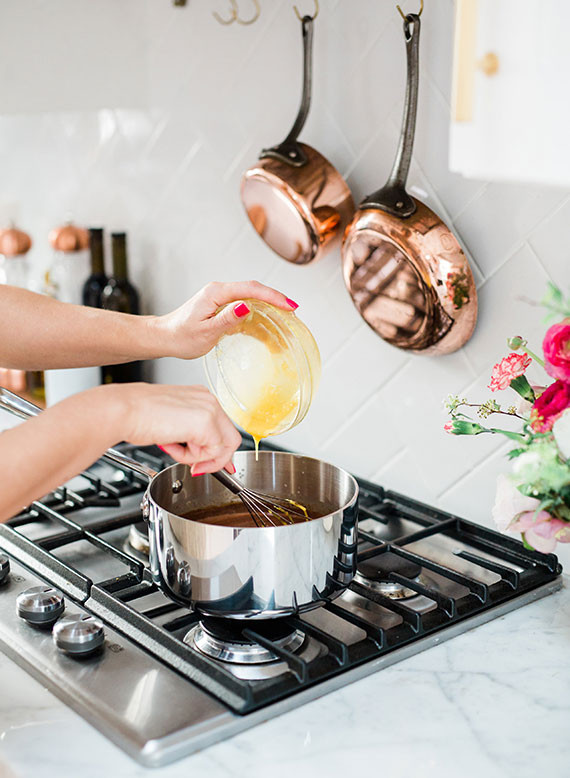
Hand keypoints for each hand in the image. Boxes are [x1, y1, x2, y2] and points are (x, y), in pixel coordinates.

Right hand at [114, 383, 240, 473]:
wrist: (123, 410)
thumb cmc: (137, 415)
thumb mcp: (172, 422)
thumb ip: (193, 435)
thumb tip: (205, 455)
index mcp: (201, 397)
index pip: (224, 427)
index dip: (219, 451)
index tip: (216, 465)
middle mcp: (208, 400)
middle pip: (231, 439)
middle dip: (213, 459)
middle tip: (196, 468)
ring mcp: (210, 409)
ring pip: (221, 448)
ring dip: (197, 457)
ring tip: (173, 448)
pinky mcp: (205, 423)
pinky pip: (210, 452)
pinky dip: (189, 457)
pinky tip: (171, 445)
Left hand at [155, 280, 297, 359]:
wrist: (164, 337)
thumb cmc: (181, 336)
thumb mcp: (205, 332)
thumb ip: (227, 319)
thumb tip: (247, 306)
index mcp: (216, 293)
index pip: (251, 289)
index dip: (273, 296)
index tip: (290, 306)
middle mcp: (220, 291)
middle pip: (255, 290)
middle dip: (276, 300)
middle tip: (294, 313)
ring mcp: (221, 298)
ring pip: (252, 298)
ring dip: (269, 307)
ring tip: (285, 319)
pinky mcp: (222, 307)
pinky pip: (245, 307)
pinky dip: (259, 315)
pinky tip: (268, 326)